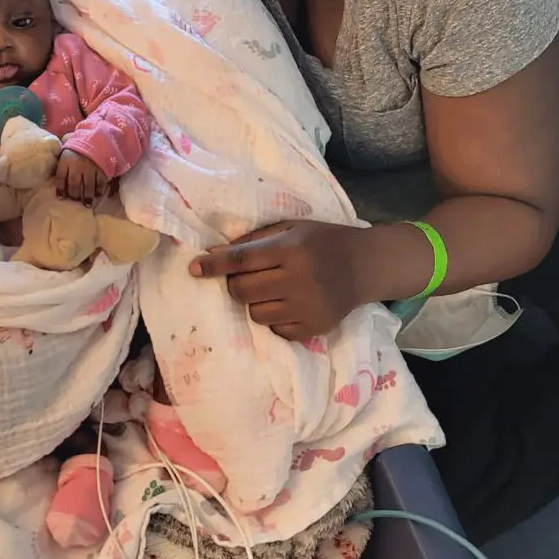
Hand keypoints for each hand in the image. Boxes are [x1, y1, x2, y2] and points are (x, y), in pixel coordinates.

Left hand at [54, 149, 110, 202]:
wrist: (95, 137)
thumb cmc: (76, 147)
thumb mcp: (65, 151)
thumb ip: (60, 163)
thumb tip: (51, 173)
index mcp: (66, 160)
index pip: (60, 177)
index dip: (60, 189)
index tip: (61, 197)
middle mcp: (77, 166)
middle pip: (74, 185)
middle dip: (74, 195)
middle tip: (75, 201)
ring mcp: (90, 168)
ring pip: (88, 186)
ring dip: (87, 197)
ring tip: (86, 204)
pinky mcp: (102, 169)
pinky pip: (101, 183)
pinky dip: (99, 190)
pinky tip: (97, 195)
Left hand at [189, 221, 368, 340]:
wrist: (365, 265)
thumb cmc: (321, 241)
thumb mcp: (289, 228)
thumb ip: (251, 241)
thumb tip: (211, 255)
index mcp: (291, 249)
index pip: (242, 260)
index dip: (215, 266)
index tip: (193, 268)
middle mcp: (299, 280)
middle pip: (243, 290)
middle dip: (236, 284)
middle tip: (248, 276)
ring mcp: (307, 308)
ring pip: (255, 313)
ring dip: (254, 302)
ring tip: (271, 289)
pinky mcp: (313, 329)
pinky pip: (274, 330)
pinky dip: (273, 318)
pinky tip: (287, 303)